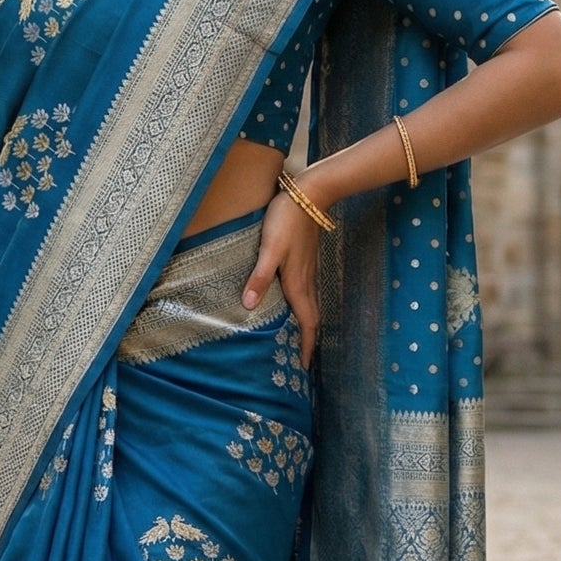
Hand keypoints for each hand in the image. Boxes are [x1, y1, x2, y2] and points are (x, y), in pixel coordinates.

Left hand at [243, 191, 319, 366]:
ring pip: (309, 305)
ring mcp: (307, 270)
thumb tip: (249, 306)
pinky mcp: (304, 260)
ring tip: (296, 338)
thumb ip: (260, 277)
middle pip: (311, 318)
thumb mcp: (270, 249)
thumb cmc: (287, 220)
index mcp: (298, 283)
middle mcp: (306, 280)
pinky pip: (306, 291)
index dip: (308, 345)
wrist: (310, 194)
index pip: (308, 322)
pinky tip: (291, 304)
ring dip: (305, 324)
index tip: (305, 366)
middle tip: (302, 359)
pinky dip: (302, 306)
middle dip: (308, 340)